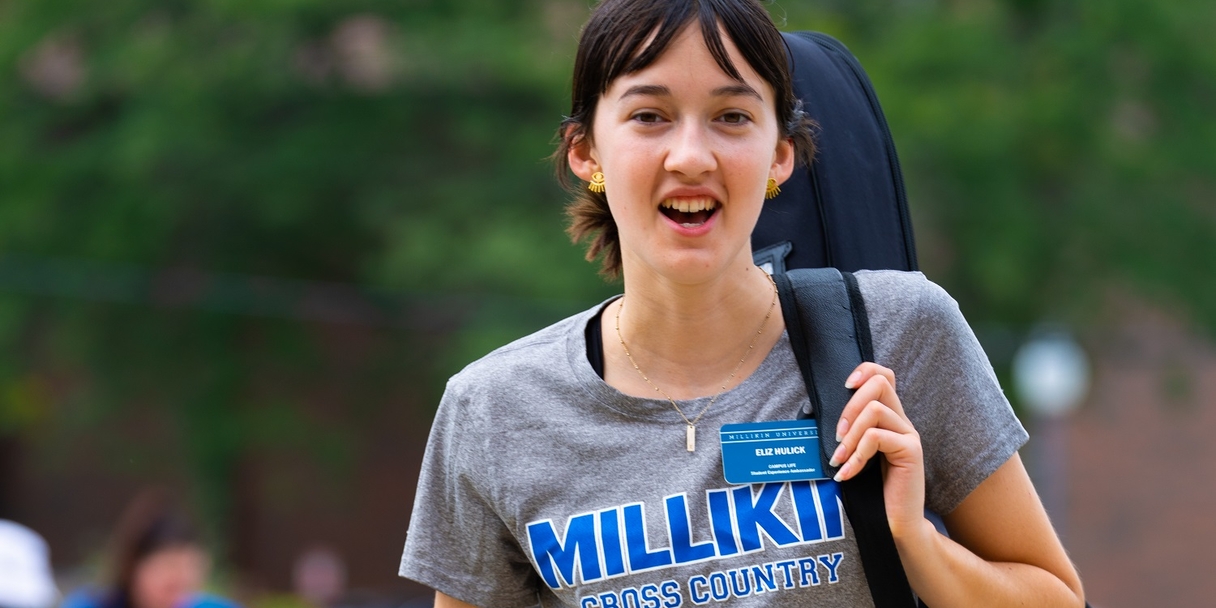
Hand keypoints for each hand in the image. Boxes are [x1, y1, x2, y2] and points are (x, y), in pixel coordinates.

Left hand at [829, 362, 925, 538]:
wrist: (895, 524)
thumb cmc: (871, 491)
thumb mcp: (854, 454)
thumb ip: (846, 431)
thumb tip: (811, 411)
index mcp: (890, 418)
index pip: (884, 375)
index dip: (864, 371)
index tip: (843, 387)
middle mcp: (902, 422)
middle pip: (880, 384)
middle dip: (849, 405)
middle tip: (836, 436)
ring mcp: (909, 435)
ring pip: (875, 410)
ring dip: (850, 434)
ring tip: (839, 458)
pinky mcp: (912, 451)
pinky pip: (876, 438)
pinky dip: (856, 456)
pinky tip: (847, 474)